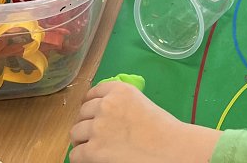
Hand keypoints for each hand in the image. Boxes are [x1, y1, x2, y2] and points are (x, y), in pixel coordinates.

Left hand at [70, 81, 218, 162]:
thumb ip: (122, 103)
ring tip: (92, 146)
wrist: (171, 148)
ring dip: (82, 139)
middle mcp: (105, 105)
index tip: (92, 112)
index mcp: (120, 90)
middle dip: (87, 122)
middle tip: (95, 133)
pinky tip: (92, 158)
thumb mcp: (142, 103)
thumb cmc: (163, 128)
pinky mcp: (93, 150)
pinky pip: (75, 154)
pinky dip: (81, 157)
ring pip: (75, 132)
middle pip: (82, 112)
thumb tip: (105, 111)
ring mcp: (97, 128)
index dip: (91, 104)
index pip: (93, 93)